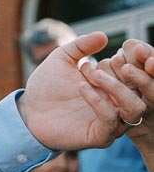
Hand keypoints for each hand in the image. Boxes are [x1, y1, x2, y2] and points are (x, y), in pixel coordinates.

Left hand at [18, 32, 147, 149]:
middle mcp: (120, 104)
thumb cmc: (48, 84)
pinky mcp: (100, 136)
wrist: (28, 109)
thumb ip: (81, 46)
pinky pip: (110, 120)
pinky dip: (99, 101)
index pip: (139, 74)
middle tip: (115, 61)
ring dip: (118, 88)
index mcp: (117, 85)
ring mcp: (113, 122)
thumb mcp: (62, 59)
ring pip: (135, 107)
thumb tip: (103, 35)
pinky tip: (81, 87)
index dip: (139, 61)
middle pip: (146, 92)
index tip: (130, 47)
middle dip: (137, 75)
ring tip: (94, 74)